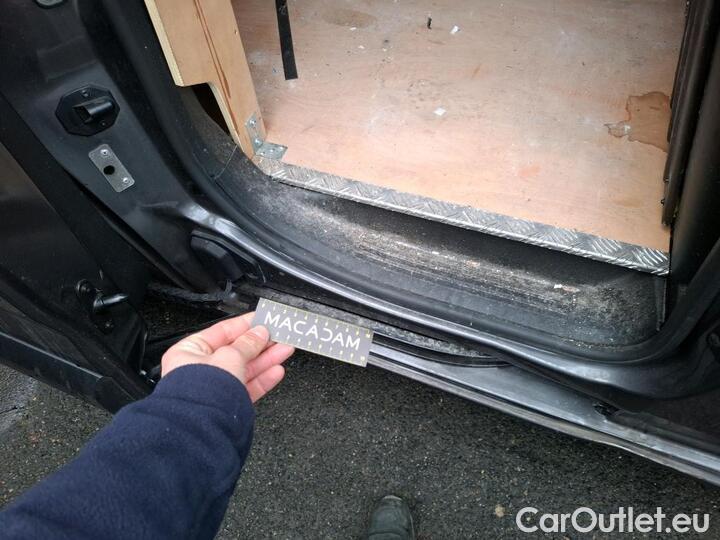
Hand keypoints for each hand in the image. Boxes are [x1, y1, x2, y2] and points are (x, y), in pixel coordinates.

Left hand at [161, 312, 293, 401]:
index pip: (222, 331)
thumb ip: (248, 342)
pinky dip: (263, 379)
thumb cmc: (202, 392)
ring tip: (285, 349)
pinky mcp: (226, 405)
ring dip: (266, 359)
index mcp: (189, 352)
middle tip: (279, 335)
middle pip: (236, 351)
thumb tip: (260, 332)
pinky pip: (247, 387)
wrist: (204, 427)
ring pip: (245, 369)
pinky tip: (276, 371)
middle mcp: (199, 370)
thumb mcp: (230, 356)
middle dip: (260, 343)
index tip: (262, 320)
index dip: (245, 324)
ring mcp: (213, 389)